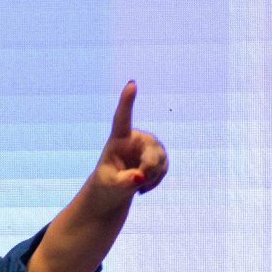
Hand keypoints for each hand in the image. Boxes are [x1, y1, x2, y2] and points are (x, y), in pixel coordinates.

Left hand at [92, 82, 168, 199]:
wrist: (115, 188)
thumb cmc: (107, 183)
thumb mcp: (110, 186)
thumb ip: (123, 182)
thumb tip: (139, 178)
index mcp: (118, 138)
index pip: (122, 118)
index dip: (127, 100)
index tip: (131, 84)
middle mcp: (136, 137)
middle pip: (151, 150)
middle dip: (149, 168)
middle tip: (140, 182)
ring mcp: (149, 145)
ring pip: (160, 160)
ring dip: (151, 177)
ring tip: (138, 185)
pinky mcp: (158, 155)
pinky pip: (163, 168)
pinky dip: (155, 180)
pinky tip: (144, 185)